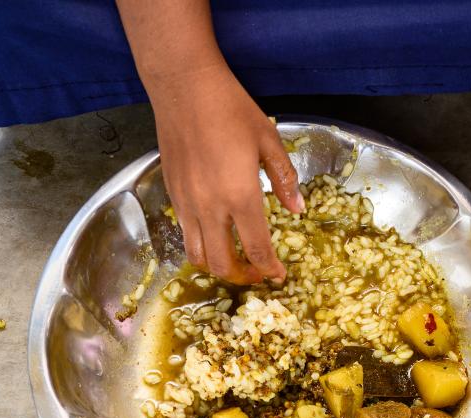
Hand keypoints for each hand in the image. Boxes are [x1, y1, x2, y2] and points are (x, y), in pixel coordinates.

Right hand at [148, 64, 303, 283]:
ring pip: (198, 255)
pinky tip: (215, 233)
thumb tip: (297, 209)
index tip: (278, 276)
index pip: (257, 248)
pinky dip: (201, 243)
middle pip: (223, 264)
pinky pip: (185, 233)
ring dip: (217, 266)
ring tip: (234, 260)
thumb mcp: (268, 140)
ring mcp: (187, 203)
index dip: (270, 269)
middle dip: (243, 277)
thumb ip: (284, 178)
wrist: (184, 88)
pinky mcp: (172, 195)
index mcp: (241, 195)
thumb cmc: (231, 109)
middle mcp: (210, 207)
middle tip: (257, 273)